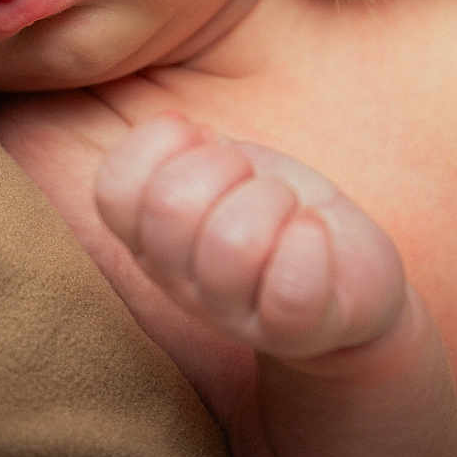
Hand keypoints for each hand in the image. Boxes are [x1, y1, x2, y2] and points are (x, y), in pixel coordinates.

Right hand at [94, 113, 406, 362]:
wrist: (343, 281)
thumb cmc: (271, 211)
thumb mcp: (220, 168)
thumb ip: (181, 150)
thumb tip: (176, 127)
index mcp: (148, 237)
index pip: (113, 188)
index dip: (159, 144)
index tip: (204, 144)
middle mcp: (177, 281)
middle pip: (170, 204)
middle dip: (225, 164)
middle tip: (253, 180)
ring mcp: (231, 313)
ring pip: (233, 239)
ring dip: (274, 200)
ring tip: (288, 210)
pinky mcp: (294, 329)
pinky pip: (291, 287)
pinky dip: (310, 242)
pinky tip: (314, 233)